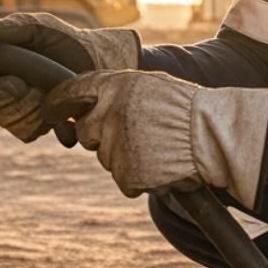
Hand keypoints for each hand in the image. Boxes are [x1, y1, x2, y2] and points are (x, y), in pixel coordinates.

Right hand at [0, 13, 140, 144]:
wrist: (98, 67)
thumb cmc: (68, 42)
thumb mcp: (43, 27)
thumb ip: (18, 26)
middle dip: (1, 93)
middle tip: (22, 83)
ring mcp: (14, 110)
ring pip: (3, 119)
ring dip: (28, 105)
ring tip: (47, 90)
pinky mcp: (32, 128)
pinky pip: (25, 132)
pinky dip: (44, 121)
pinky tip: (58, 110)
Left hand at [41, 70, 267, 205]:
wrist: (215, 136)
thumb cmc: (187, 109)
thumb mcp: (150, 86)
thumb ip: (117, 94)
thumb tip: (84, 108)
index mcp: (115, 85)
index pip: (72, 92)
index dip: (58, 102)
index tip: (52, 111)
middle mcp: (109, 113)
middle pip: (85, 133)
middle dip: (101, 137)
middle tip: (134, 136)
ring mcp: (116, 145)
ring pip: (107, 159)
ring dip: (127, 160)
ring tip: (158, 150)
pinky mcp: (127, 173)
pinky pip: (125, 181)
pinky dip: (141, 180)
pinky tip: (162, 167)